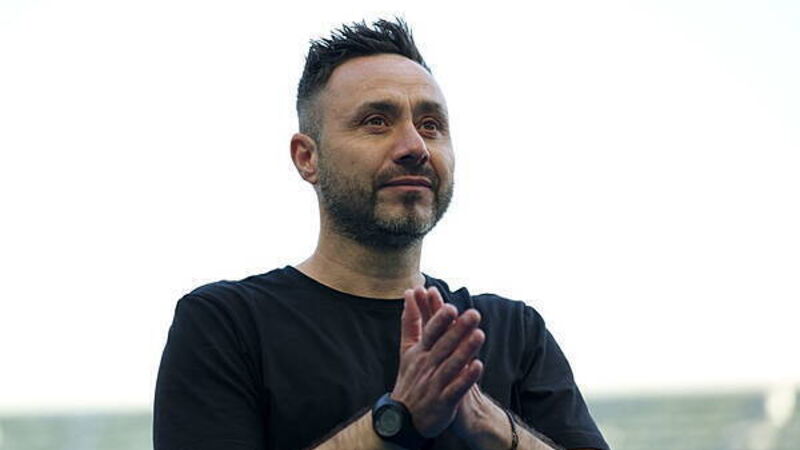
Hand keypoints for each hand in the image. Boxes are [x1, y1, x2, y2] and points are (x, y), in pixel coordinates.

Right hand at [392, 286, 485, 437]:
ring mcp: (435, 384)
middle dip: (458, 330)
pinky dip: (466, 378)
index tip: (451, 306)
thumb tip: (409, 293)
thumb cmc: (410, 378)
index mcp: (419, 353)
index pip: (429, 333)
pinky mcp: (443, 402)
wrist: (402, 418)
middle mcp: (427, 366)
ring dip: (465, 350)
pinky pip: (456, 389)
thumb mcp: (406, 349)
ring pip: (451, 365)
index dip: (440, 320)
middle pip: (443, 346)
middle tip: (474, 314)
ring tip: (479, 335)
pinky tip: (478, 366)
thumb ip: (410, 321)